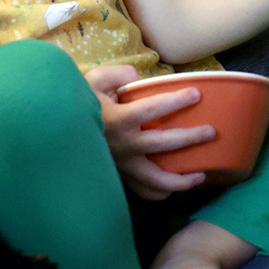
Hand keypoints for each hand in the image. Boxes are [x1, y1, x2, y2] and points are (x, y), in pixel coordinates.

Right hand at [85, 64, 213, 199]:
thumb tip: (136, 78)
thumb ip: (115, 75)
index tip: (196, 94)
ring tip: (201, 175)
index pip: (151, 109)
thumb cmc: (80, 103)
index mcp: (117, 119)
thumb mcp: (92, 81)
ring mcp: (122, 165)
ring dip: (181, 180)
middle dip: (190, 139)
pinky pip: (142, 191)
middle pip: (162, 145)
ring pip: (155, 179)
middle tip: (211, 133)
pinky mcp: (120, 177)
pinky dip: (160, 193)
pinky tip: (173, 189)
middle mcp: (122, 145)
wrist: (57, 131)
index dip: (175, 102)